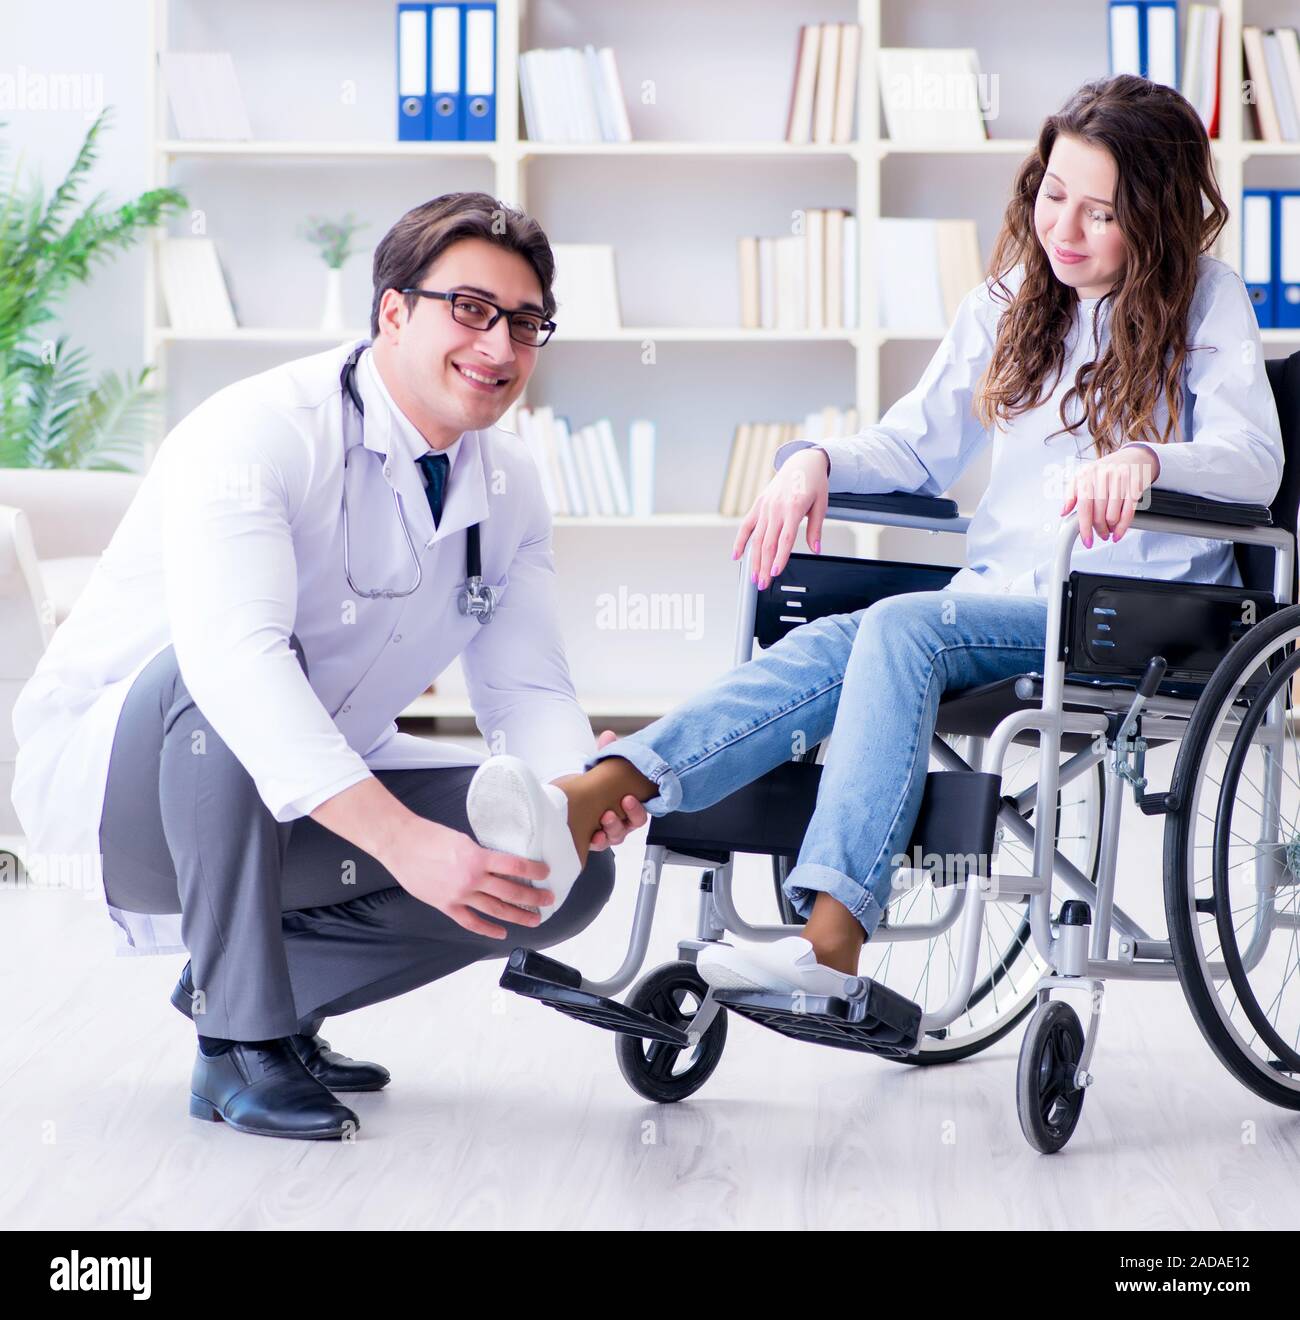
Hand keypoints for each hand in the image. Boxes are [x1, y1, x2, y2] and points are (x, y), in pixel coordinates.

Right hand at [379, 814, 553, 939]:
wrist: (401, 844)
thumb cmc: (430, 836)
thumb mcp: (464, 839)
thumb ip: (481, 855)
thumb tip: (499, 866)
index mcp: (478, 857)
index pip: (515, 865)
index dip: (534, 870)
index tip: (546, 872)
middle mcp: (472, 879)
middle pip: (511, 891)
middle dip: (533, 897)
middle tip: (548, 900)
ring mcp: (459, 895)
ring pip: (495, 909)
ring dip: (517, 915)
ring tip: (534, 919)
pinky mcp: (446, 905)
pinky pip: (470, 922)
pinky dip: (487, 929)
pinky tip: (501, 932)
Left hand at [582, 730, 648, 851]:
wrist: (570, 799)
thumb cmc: (591, 785)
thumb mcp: (599, 768)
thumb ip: (606, 753)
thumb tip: (608, 735)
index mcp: (627, 805)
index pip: (639, 811)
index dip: (636, 808)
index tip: (628, 798)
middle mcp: (621, 820)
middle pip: (632, 824)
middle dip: (629, 815)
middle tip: (621, 804)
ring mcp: (608, 831)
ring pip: (618, 835)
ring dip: (613, 827)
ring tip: (605, 817)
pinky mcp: (594, 839)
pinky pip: (600, 844)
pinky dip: (598, 840)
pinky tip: (594, 835)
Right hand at [732, 446, 829, 588]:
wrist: (802, 462)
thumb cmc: (814, 483)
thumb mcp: (821, 505)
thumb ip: (816, 529)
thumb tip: (816, 549)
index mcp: (793, 507)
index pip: (785, 539)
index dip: (779, 557)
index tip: (775, 572)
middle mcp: (776, 508)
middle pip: (768, 543)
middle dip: (764, 566)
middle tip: (763, 584)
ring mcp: (765, 506)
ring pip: (756, 538)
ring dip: (754, 559)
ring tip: (754, 577)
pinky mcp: (758, 505)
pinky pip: (746, 526)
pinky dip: (740, 541)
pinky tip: (736, 556)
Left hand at [1061, 444, 1159, 548]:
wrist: (1133, 456)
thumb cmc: (1106, 470)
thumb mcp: (1084, 476)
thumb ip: (1071, 493)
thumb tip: (1063, 512)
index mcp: (1087, 475)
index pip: (1084, 506)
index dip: (1085, 527)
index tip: (1087, 540)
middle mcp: (1103, 476)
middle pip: (1099, 514)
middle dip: (1099, 529)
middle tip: (1100, 534)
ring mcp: (1120, 480)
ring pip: (1113, 515)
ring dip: (1110, 529)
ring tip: (1109, 530)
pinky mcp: (1135, 485)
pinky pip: (1129, 512)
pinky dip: (1123, 527)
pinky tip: (1119, 532)